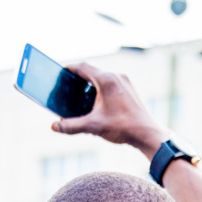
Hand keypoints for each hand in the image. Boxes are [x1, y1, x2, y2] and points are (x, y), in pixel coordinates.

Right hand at [52, 63, 168, 159]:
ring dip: (90, 84)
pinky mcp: (129, 89)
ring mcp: (125, 82)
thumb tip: (54, 126)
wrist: (147, 134)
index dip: (69, 68)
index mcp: (106, 79)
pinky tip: (96, 103)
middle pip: (92, 71)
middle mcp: (116, 76)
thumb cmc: (123, 127)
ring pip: (102, 77)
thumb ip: (71, 126)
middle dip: (78, 78)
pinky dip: (100, 89)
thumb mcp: (93, 126)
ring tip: (80, 95)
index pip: (82, 66)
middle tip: (67, 86)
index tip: (60, 72)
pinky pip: (111, 83)